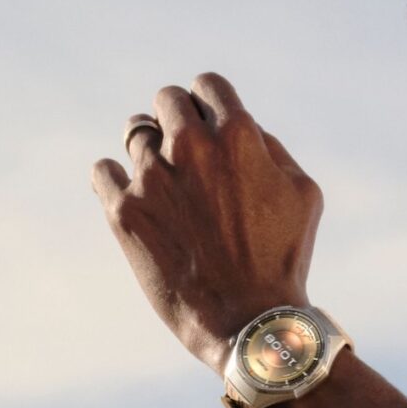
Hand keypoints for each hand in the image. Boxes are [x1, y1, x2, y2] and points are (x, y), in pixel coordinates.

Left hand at [92, 73, 323, 371]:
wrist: (248, 321)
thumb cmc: (283, 258)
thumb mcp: (303, 193)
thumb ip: (270, 148)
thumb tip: (242, 128)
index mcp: (238, 136)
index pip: (207, 85)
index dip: (210, 104)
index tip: (210, 126)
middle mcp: (191, 147)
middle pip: (167, 100)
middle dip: (177, 120)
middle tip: (185, 152)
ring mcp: (153, 177)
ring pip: (135, 132)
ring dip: (150, 151)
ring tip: (166, 185)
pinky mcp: (124, 210)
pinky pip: (103, 171)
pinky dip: (116, 180)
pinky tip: (137, 200)